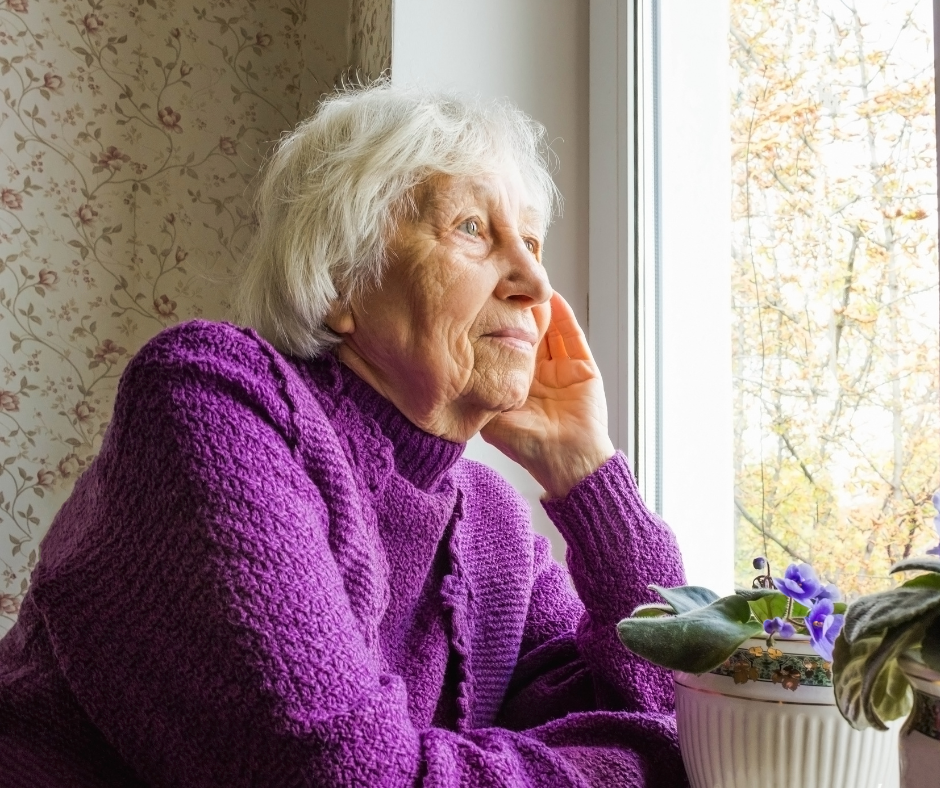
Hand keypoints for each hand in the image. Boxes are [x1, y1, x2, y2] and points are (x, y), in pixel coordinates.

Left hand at [480, 292, 614, 497]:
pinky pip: (572, 336)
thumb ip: (478, 396)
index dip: (495, 328)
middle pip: (526, 334)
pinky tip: (552, 298)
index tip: (482, 306)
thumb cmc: (529, 447)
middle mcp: (537, 374)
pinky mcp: (582, 367)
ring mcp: (560, 369)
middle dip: (516, 312)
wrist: (567, 462)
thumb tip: (454, 373)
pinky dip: (563, 316)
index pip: (503, 348)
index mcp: (515, 384)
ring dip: (538, 309)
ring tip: (526, 286)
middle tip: (504, 287)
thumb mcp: (492, 419)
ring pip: (549, 330)